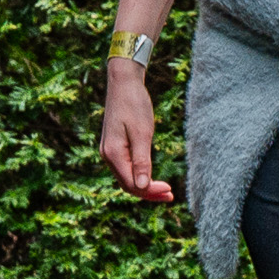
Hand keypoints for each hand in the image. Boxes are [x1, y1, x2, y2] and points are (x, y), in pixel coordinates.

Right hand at [102, 63, 175, 201]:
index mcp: (113, 154)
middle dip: (149, 192)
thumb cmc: (134, 104)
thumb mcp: (142, 133)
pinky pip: (126, 168)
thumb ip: (142, 161)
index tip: (170, 191)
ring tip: (165, 190)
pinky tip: (152, 177)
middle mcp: (107, 155)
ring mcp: (109, 151)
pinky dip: (139, 175)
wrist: (124, 82)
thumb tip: (143, 186)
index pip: (132, 184)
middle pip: (128, 184)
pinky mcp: (114, 145)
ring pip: (126, 177)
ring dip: (145, 186)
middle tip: (171, 196)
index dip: (151, 191)